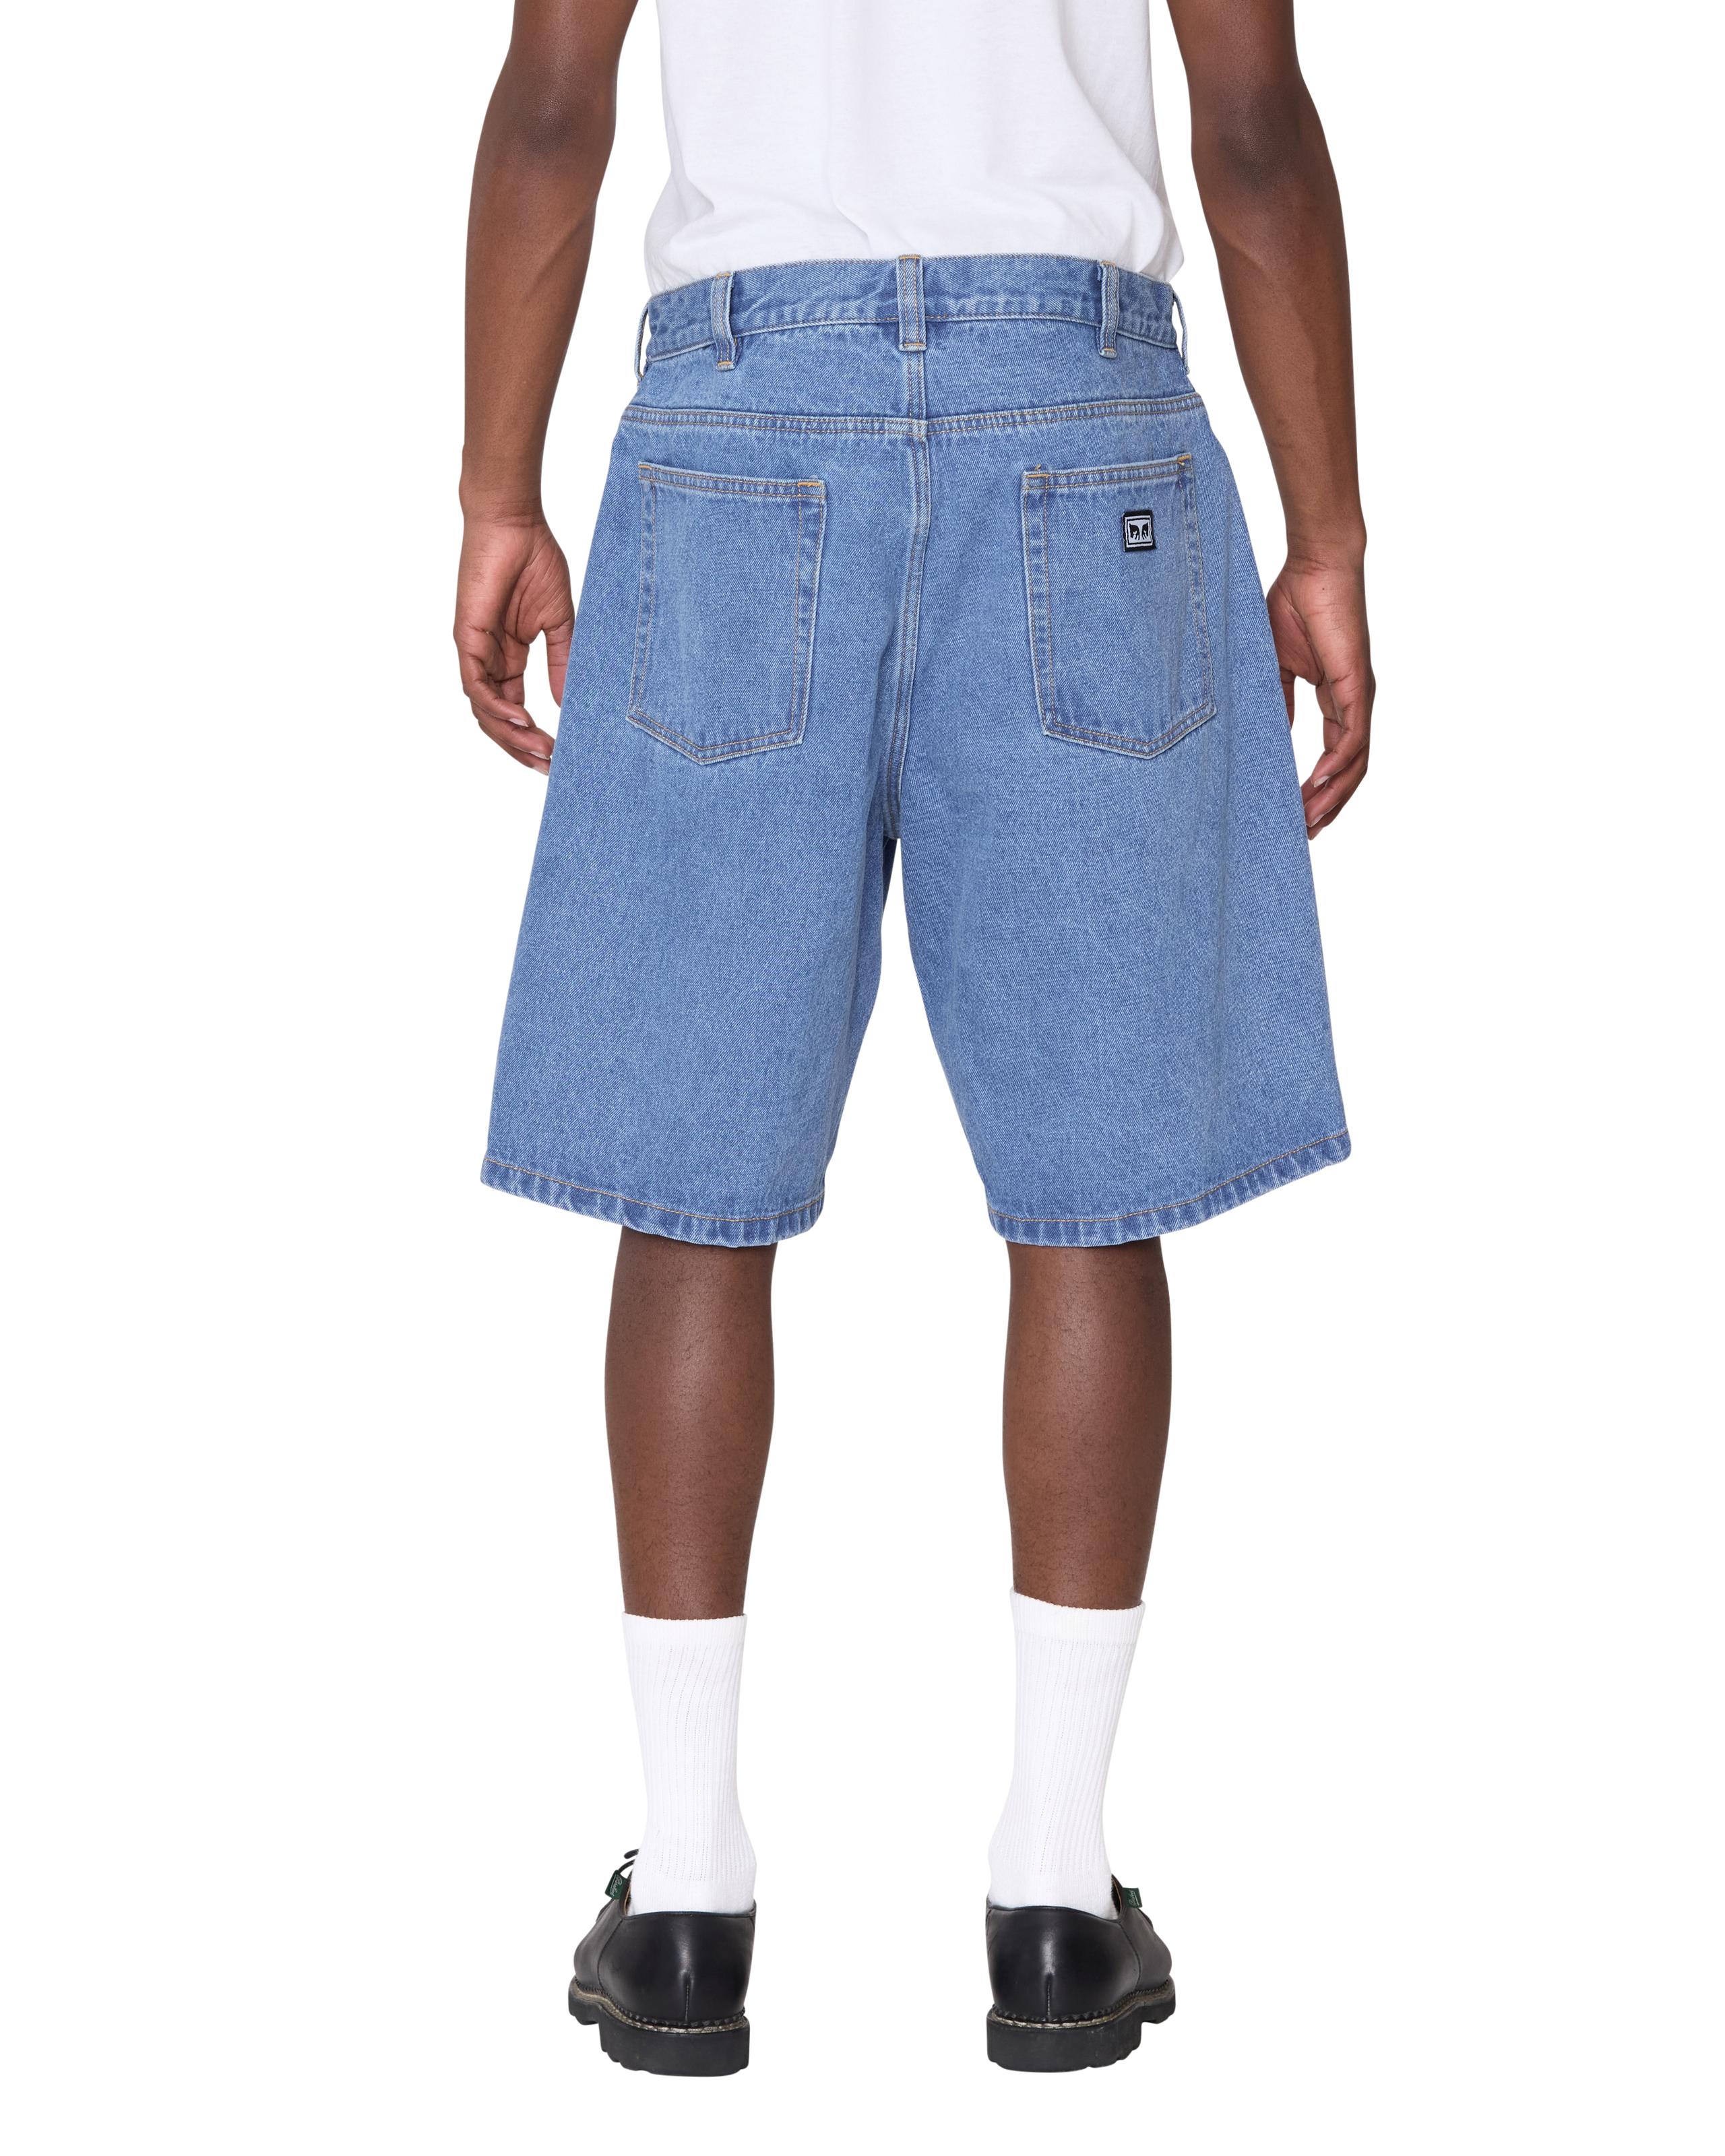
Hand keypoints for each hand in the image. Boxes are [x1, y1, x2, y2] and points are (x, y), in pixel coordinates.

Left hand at [452, 510, 575, 776]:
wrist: (515, 523)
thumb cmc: (535, 562)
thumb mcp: (560, 623)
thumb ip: (563, 664)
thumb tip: (567, 705)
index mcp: (507, 658)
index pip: (514, 709)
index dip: (533, 737)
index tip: (559, 759)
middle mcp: (487, 660)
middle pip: (497, 719)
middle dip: (522, 748)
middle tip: (550, 769)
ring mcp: (475, 651)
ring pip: (486, 710)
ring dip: (511, 736)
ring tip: (540, 752)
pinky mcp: (467, 639)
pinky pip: (477, 686)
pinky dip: (496, 709)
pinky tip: (522, 723)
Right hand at [1265, 555, 1375, 840]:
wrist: (1316, 565)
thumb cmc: (1294, 605)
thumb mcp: (1274, 667)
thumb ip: (1275, 704)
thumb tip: (1267, 742)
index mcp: (1334, 701)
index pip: (1332, 759)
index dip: (1316, 791)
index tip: (1293, 819)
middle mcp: (1353, 705)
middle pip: (1348, 772)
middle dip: (1326, 808)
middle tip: (1301, 839)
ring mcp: (1358, 697)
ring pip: (1354, 764)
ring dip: (1332, 797)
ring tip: (1308, 824)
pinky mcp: (1357, 685)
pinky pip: (1353, 738)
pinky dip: (1338, 766)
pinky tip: (1317, 786)